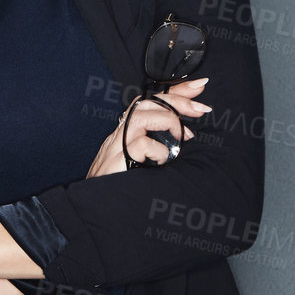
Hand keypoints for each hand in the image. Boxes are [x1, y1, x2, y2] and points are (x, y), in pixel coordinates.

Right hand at [85, 76, 210, 177]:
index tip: (198, 85)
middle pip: (147, 102)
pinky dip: (159, 149)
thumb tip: (185, 139)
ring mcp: (117, 146)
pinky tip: (164, 160)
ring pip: (141, 116)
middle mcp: (120, 135)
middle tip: (201, 107)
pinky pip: (141, 144)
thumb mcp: (142, 163)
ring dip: (169, 120)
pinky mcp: (118, 160)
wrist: (93, 208)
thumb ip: (158, 148)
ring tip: (185, 135)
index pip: (151, 102)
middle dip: (177, 99)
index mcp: (127, 133)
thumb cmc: (119, 187)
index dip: (175, 91)